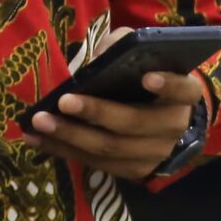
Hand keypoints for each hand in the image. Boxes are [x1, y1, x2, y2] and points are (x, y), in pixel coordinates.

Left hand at [28, 65, 205, 182]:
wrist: (161, 119)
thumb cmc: (145, 77)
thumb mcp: (141, 56)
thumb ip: (123, 48)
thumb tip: (98, 57)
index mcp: (183, 94)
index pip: (184, 89)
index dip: (168, 85)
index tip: (147, 78)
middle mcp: (173, 127)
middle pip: (133, 123)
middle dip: (95, 113)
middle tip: (62, 102)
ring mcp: (155, 155)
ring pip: (109, 149)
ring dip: (69, 136)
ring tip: (38, 122)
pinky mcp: (133, 172)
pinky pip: (95, 164)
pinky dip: (63, 150)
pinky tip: (37, 138)